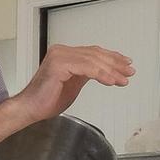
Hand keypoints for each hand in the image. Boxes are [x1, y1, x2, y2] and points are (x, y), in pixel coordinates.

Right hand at [16, 45, 133, 125]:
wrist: (30, 109)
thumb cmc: (46, 100)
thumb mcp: (74, 84)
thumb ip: (86, 74)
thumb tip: (104, 71)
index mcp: (64, 54)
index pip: (93, 52)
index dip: (112, 57)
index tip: (125, 64)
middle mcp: (61, 51)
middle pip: (96, 54)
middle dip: (116, 64)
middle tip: (129, 71)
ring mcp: (59, 56)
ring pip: (93, 60)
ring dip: (112, 71)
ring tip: (123, 79)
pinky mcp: (59, 64)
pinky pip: (87, 68)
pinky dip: (102, 75)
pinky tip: (111, 81)